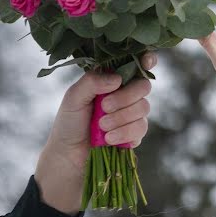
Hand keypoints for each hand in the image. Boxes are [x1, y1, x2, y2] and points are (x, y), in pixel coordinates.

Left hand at [34, 52, 156, 213]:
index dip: (146, 60)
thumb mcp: (74, 98)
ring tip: (101, 128)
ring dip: (121, 118)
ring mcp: (133, 114)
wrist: (68, 156)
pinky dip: (124, 133)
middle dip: (125, 97)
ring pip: (143, 108)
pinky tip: (109, 140)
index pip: (136, 65)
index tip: (147, 61)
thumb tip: (118, 79)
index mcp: (113, 81)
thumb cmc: (69, 123)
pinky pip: (141, 128)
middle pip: (143, 86)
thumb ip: (92, 82)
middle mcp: (126, 95)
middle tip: (104, 107)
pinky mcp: (136, 133)